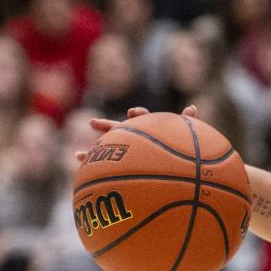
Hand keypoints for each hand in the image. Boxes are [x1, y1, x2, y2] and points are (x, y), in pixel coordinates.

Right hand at [73, 105, 195, 164]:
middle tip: (93, 124)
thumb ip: (185, 122)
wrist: (172, 163)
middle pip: (118, 128)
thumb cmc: (178, 147)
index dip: (138, 115)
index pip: (142, 117)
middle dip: (107, 127)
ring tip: (79, 153)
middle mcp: (134, 135)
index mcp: (147, 127)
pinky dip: (91, 162)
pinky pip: (104, 162)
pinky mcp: (120, 160)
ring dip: (92, 151)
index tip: (133, 113)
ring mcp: (124, 147)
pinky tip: (78, 161)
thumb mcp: (182, 135)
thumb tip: (192, 108)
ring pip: (107, 146)